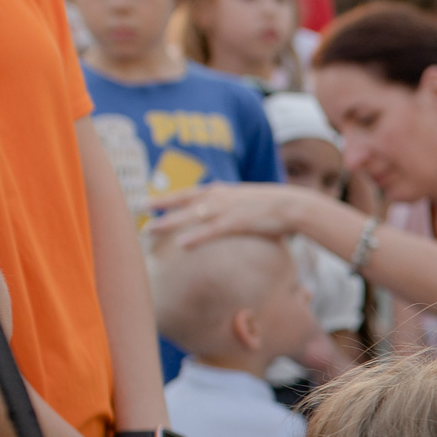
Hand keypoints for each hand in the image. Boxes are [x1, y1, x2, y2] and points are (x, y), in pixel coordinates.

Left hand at [149, 181, 306, 249]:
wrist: (297, 205)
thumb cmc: (277, 207)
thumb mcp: (251, 203)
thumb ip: (235, 209)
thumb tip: (227, 220)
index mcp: (224, 191)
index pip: (190, 192)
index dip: (168, 196)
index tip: (149, 201)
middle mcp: (221, 197)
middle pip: (184, 201)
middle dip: (161, 205)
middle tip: (139, 211)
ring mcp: (229, 209)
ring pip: (192, 215)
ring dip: (169, 222)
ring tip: (149, 229)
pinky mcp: (239, 223)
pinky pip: (212, 230)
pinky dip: (196, 237)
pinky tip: (181, 245)